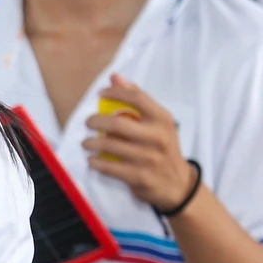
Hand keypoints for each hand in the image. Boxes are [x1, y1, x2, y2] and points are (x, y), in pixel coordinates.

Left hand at [83, 76, 195, 212]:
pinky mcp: (138, 176)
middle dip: (95, 121)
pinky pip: (108, 167)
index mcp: (163, 120)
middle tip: (88, 122)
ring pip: (109, 145)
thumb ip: (138, 100)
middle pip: (117, 123)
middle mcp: (157, 137)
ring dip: (91, 143)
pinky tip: (92, 159)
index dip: (115, 93)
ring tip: (86, 142)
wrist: (177, 185)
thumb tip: (115, 77)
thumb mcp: (159, 123)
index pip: (137, 98)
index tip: (100, 94)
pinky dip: (95, 162)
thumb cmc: (163, 148)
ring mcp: (148, 158)